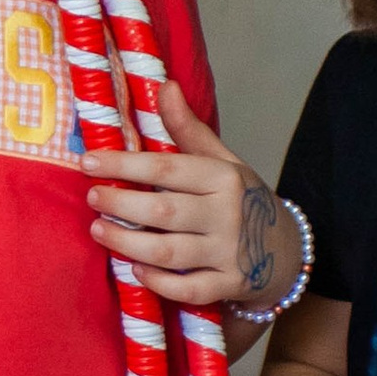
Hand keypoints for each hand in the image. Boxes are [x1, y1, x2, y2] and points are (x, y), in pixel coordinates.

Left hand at [86, 82, 301, 310]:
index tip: (89, 162)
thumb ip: (189, 129)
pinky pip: (188, 289)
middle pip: (163, 210)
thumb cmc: (243, 201)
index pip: (167, 167)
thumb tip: (164, 86)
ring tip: (99, 231)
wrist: (287, 250)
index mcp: (224, 178)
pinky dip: (158, 282)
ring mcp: (229, 253)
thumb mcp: (223, 162)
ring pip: (170, 251)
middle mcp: (227, 214)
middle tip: (93, 198)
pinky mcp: (228, 285)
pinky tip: (136, 269)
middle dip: (121, 204)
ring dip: (128, 243)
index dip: (124, 164)